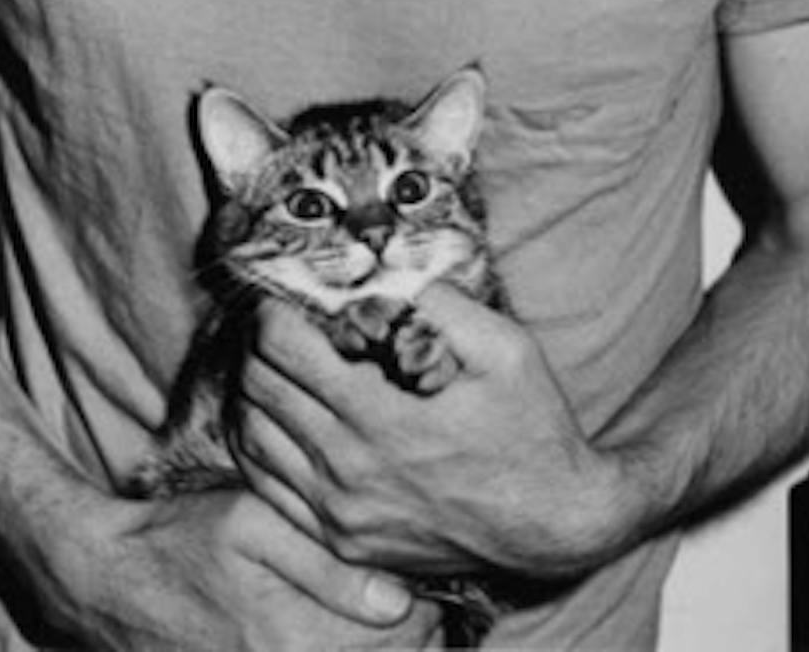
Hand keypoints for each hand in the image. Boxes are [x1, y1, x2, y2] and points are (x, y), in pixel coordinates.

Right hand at [38, 486, 444, 650]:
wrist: (104, 582)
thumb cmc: (178, 539)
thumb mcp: (250, 525)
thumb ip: (326, 564)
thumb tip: (398, 600)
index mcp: (292, 640)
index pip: (399, 641)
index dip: (428, 611)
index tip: (430, 582)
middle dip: (416, 638)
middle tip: (424, 602)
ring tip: (389, 623)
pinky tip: (340, 636)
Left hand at [236, 286, 624, 583]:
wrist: (555, 527)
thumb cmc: (532, 427)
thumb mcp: (504, 346)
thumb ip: (438, 302)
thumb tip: (381, 269)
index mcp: (381, 413)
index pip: (282, 346)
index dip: (272, 308)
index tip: (283, 292)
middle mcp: (348, 466)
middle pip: (258, 385)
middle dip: (257, 340)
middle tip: (275, 319)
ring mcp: (340, 511)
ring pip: (252, 436)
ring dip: (253, 389)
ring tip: (273, 362)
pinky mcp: (342, 540)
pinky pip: (268, 487)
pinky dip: (259, 443)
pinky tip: (276, 416)